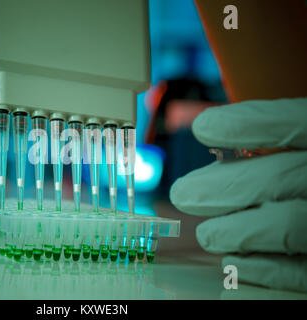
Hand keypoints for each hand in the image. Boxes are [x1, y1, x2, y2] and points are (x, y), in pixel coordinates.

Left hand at [170, 98, 306, 291]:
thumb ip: (287, 141)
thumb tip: (214, 134)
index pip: (297, 123)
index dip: (248, 124)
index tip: (204, 127)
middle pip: (282, 178)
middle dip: (223, 187)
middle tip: (183, 194)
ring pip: (289, 226)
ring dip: (235, 231)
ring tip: (207, 235)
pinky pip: (302, 274)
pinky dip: (263, 271)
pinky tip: (233, 263)